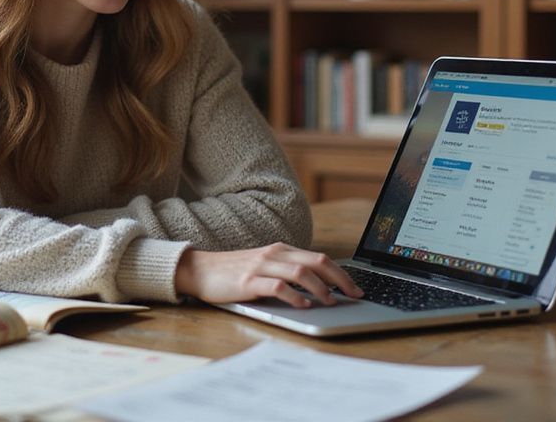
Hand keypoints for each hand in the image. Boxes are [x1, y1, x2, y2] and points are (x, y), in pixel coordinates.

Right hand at [173, 243, 363, 307]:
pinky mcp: (248, 281)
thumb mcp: (265, 266)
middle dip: (340, 279)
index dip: (341, 273)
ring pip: (301, 272)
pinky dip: (295, 296)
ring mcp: (261, 266)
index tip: (355, 289)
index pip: (319, 258)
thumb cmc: (234, 272)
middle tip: (353, 296)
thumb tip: (318, 289)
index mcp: (281, 250)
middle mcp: (274, 254)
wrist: (200, 270)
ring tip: (330, 302)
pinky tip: (304, 305)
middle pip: (316, 262)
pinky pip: (278, 285)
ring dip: (320, 288)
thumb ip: (287, 272)